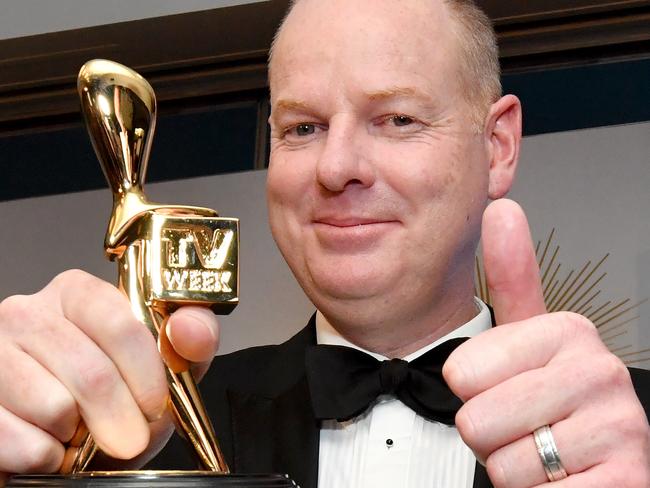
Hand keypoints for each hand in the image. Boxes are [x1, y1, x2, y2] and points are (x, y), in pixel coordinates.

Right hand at [0, 269, 219, 478]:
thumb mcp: (165, 367)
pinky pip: (19, 440)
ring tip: (79, 431)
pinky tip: (50, 444)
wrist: (69, 441)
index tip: (156, 406)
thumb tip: (189, 328)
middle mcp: (28, 313)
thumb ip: (190, 341)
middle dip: (121, 419)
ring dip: (78, 437)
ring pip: (53, 408)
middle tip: (129, 439)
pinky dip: (45, 458)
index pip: (120, 324)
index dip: (145, 374)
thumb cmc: (118, 397)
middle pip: (91, 372)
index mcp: (78, 294)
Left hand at [443, 199, 649, 486]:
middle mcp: (602, 371)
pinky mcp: (624, 481)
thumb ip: (513, 278)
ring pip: (501, 460)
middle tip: (524, 428)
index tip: (507, 388)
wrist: (590, 473)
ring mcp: (620, 427)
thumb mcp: (526, 341)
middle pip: (476, 418)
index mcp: (569, 331)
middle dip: (489, 435)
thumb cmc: (548, 407)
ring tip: (544, 453)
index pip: (462, 371)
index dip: (471, 392)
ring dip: (512, 468)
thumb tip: (502, 208)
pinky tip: (563, 481)